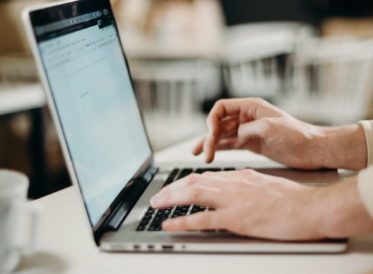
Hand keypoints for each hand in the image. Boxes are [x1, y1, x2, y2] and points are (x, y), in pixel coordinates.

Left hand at [150, 170, 372, 239]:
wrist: (310, 207)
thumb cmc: (292, 198)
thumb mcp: (264, 184)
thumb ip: (245, 185)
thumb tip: (230, 189)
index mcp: (239, 176)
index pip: (204, 176)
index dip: (184, 182)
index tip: (173, 187)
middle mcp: (232, 184)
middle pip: (192, 182)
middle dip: (170, 189)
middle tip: (157, 197)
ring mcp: (233, 200)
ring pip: (193, 194)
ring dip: (170, 199)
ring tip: (155, 205)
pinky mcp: (237, 218)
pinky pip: (203, 219)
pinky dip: (183, 221)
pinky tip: (170, 224)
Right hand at [194, 98, 366, 169]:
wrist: (313, 150)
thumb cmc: (298, 134)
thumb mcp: (271, 128)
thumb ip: (248, 129)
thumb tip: (233, 136)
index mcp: (251, 107)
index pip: (221, 108)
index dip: (212, 120)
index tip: (210, 134)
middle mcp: (246, 117)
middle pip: (219, 123)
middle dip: (209, 136)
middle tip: (205, 152)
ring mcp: (247, 131)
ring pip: (222, 135)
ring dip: (210, 144)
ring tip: (200, 155)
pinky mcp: (250, 144)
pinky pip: (229, 145)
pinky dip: (219, 149)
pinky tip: (210, 155)